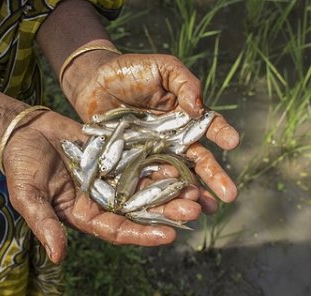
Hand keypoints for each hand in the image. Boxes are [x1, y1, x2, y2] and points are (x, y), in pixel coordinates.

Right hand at [1, 110, 201, 262]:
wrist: (24, 131)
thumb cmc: (21, 165)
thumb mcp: (28, 195)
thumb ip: (44, 223)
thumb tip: (58, 256)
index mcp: (83, 213)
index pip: (116, 230)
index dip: (141, 234)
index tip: (168, 235)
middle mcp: (101, 198)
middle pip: (138, 209)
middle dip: (165, 210)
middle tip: (194, 209)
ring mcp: (109, 175)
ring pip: (144, 185)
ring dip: (168, 187)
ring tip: (195, 187)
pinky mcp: (113, 153)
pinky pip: (138, 159)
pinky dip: (156, 161)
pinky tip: (177, 160)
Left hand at [65, 53, 239, 212]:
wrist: (94, 82)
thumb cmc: (130, 71)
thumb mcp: (162, 68)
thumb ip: (184, 82)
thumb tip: (199, 108)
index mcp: (184, 115)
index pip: (207, 126)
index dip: (221, 133)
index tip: (232, 142)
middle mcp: (172, 138)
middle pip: (197, 159)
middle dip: (213, 177)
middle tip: (229, 195)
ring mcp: (153, 152)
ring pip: (176, 175)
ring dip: (190, 193)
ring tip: (205, 211)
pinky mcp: (132, 162)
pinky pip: (146, 179)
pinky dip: (158, 195)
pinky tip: (168, 210)